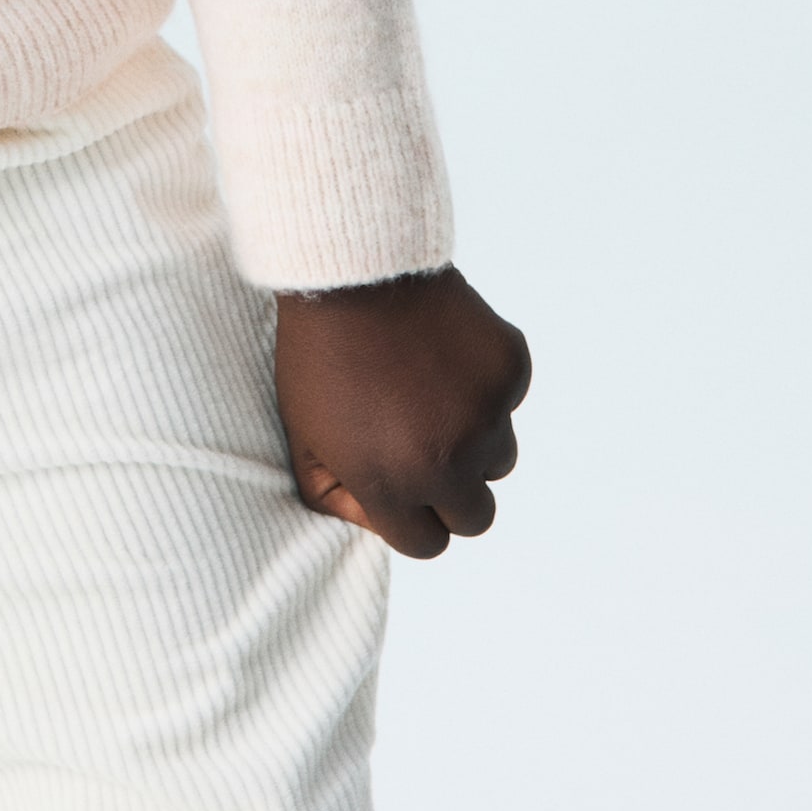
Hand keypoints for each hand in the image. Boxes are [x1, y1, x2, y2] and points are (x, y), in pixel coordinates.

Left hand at [274, 264, 530, 557]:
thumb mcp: (302, 435)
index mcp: (389, 485)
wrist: (348, 266)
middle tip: (422, 443)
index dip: (410, 512)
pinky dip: (484, 384)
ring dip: (472, 437)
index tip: (398, 479)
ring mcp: (484, 416)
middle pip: (475, 517)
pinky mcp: (509, 372)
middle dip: (451, 490)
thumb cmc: (317, 353)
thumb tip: (379, 523)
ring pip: (499, 459)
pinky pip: (508, 400)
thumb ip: (334, 496)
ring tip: (426, 388)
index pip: (427, 544)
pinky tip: (443, 351)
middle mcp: (445, 462)